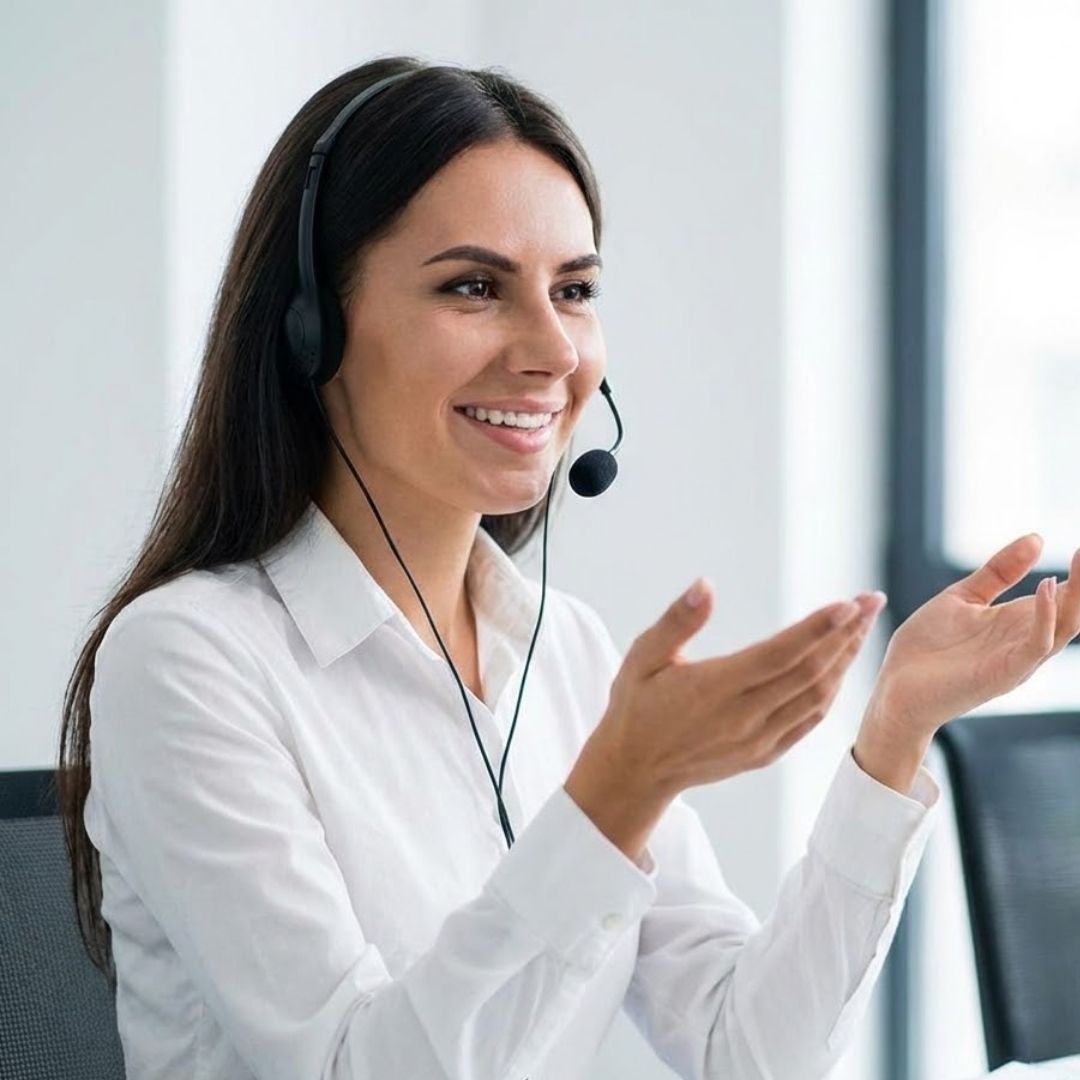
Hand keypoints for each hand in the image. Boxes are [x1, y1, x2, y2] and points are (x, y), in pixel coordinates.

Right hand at [586, 579, 885, 799]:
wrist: (633, 771)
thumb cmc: (636, 706)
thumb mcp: (642, 657)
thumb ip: (677, 621)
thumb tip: (706, 585)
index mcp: (715, 688)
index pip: (780, 654)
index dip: (819, 628)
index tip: (849, 603)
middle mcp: (744, 717)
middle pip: (811, 672)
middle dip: (846, 634)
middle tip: (870, 601)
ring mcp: (759, 739)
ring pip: (817, 697)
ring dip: (844, 660)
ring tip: (862, 627)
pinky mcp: (764, 753)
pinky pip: (810, 721)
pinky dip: (831, 691)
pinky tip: (840, 667)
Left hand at [869, 534, 1079, 737]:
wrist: (894, 687)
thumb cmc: (927, 647)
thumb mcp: (963, 597)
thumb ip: (999, 572)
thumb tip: (1037, 538)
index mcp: (1018, 622)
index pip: (1063, 595)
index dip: (1079, 572)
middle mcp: (1025, 641)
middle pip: (1072, 611)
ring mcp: (1018, 659)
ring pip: (1064, 627)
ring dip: (1077, 595)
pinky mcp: (1004, 673)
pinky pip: (1037, 646)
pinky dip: (1046, 617)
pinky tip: (1046, 587)